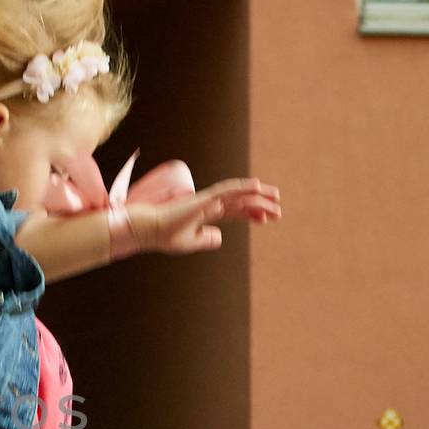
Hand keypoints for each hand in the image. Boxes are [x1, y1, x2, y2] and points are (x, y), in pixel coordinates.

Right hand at [121, 177, 281, 254]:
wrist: (150, 230)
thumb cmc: (166, 236)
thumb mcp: (190, 242)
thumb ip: (205, 239)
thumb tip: (219, 237)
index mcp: (207, 214)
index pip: (235, 211)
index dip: (252, 214)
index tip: (267, 220)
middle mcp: (211, 204)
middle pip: (241, 202)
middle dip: (260, 206)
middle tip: (278, 211)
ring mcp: (208, 199)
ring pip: (239, 195)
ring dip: (258, 196)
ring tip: (276, 199)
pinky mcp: (204, 198)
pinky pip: (227, 189)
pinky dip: (242, 187)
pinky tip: (257, 186)